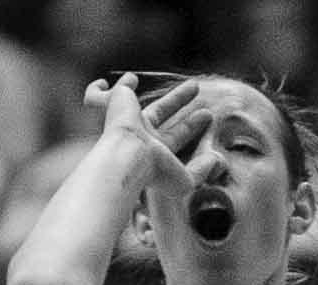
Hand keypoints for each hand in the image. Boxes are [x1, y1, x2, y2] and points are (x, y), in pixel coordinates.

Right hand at [83, 73, 212, 195]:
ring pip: (139, 101)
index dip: (191, 125)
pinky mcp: (117, 102)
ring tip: (153, 73)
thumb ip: (201, 171)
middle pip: (161, 112)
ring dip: (146, 88)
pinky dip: (103, 89)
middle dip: (178, 100)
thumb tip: (215, 161)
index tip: (207, 115)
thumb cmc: (154, 172)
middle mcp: (139, 134)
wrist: (128, 158)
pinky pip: (101, 94)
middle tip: (196, 88)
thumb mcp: (186, 179)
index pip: (176, 135)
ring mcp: (126, 119)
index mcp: (154, 150)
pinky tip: (123, 80)